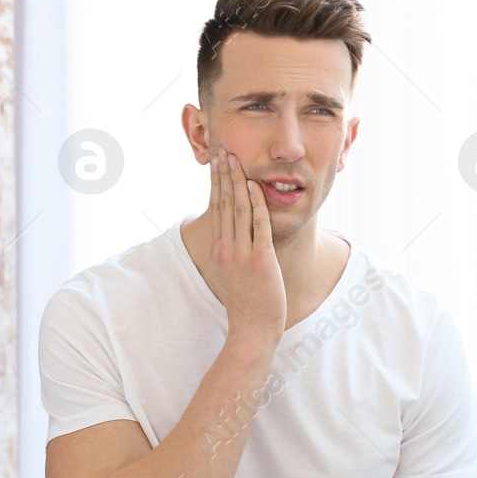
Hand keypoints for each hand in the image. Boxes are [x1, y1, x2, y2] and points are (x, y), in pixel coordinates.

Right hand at [201, 146, 285, 348]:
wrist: (254, 328)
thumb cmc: (246, 301)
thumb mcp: (231, 271)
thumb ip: (230, 249)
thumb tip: (232, 230)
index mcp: (218, 249)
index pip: (216, 208)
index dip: (216, 182)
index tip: (217, 161)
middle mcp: (225, 249)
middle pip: (224, 203)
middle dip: (224, 174)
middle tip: (224, 150)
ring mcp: (242, 254)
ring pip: (238, 210)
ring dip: (237, 182)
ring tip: (237, 160)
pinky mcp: (260, 260)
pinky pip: (258, 226)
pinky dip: (256, 204)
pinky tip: (254, 186)